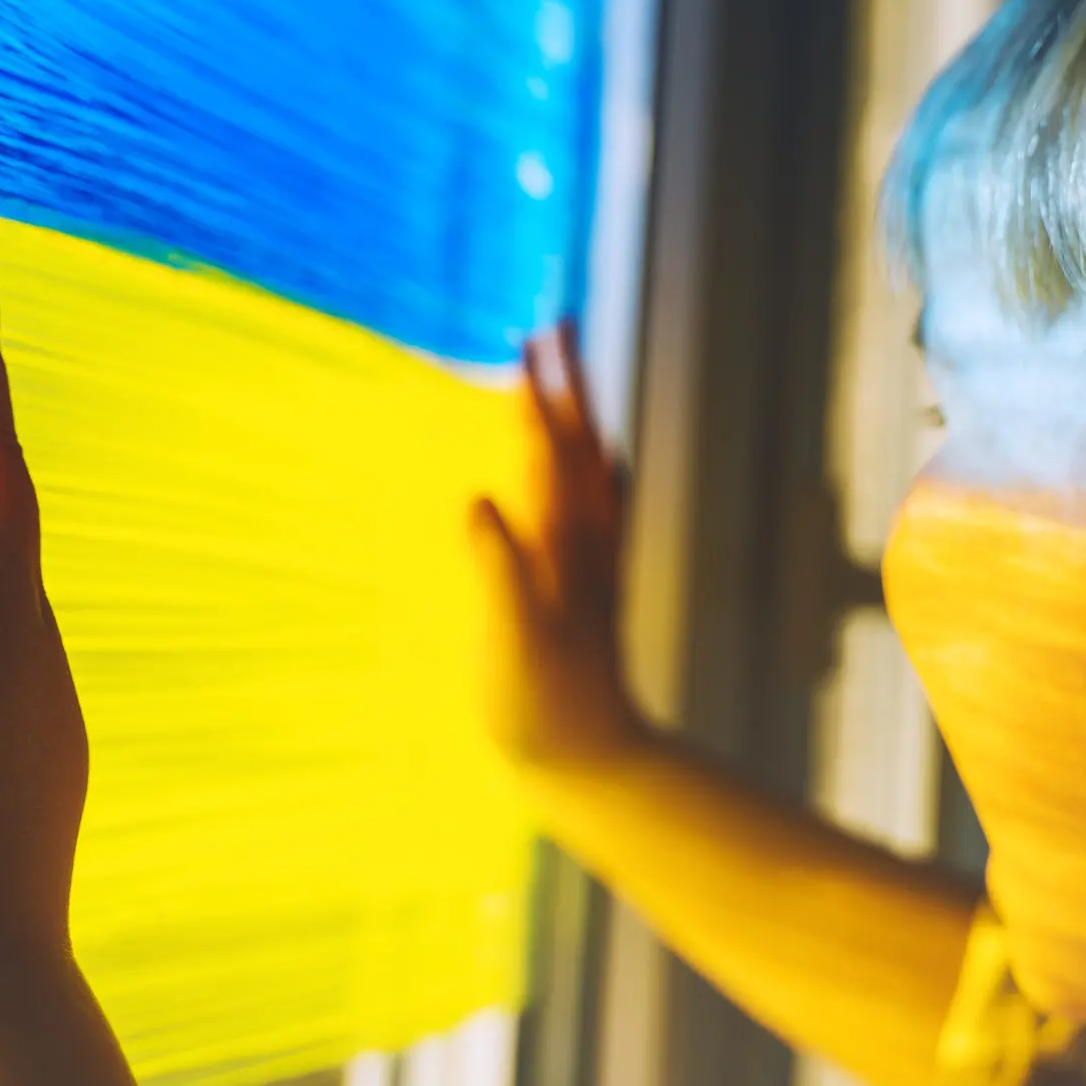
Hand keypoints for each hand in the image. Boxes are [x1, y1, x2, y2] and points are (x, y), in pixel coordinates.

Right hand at [470, 324, 647, 771]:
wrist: (593, 761)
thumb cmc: (540, 707)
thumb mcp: (507, 640)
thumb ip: (495, 569)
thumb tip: (478, 501)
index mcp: (561, 547)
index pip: (546, 455)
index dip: (534, 399)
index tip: (524, 343)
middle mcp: (588, 545)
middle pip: (580, 446)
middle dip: (567, 383)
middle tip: (555, 324)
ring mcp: (598, 565)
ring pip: (597, 470)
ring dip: (584, 416)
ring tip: (577, 374)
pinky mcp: (598, 589)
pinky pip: (607, 508)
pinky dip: (602, 470)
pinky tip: (605, 464)